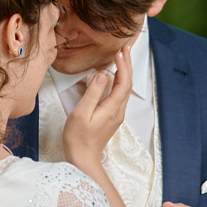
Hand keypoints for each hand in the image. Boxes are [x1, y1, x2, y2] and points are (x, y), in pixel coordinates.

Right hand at [62, 45, 131, 168]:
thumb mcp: (82, 113)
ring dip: (124, 72)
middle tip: (125, 48)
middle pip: (127, 84)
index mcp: (113, 108)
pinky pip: (119, 95)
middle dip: (127, 65)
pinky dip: (119, 81)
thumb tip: (102, 75)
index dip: (123, 65)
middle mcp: (118, 111)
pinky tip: (114, 76)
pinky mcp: (111, 117)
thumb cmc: (78, 138)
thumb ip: (93, 93)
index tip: (120, 52)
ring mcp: (116, 114)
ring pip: (125, 89)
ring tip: (121, 58)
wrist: (83, 158)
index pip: (124, 82)